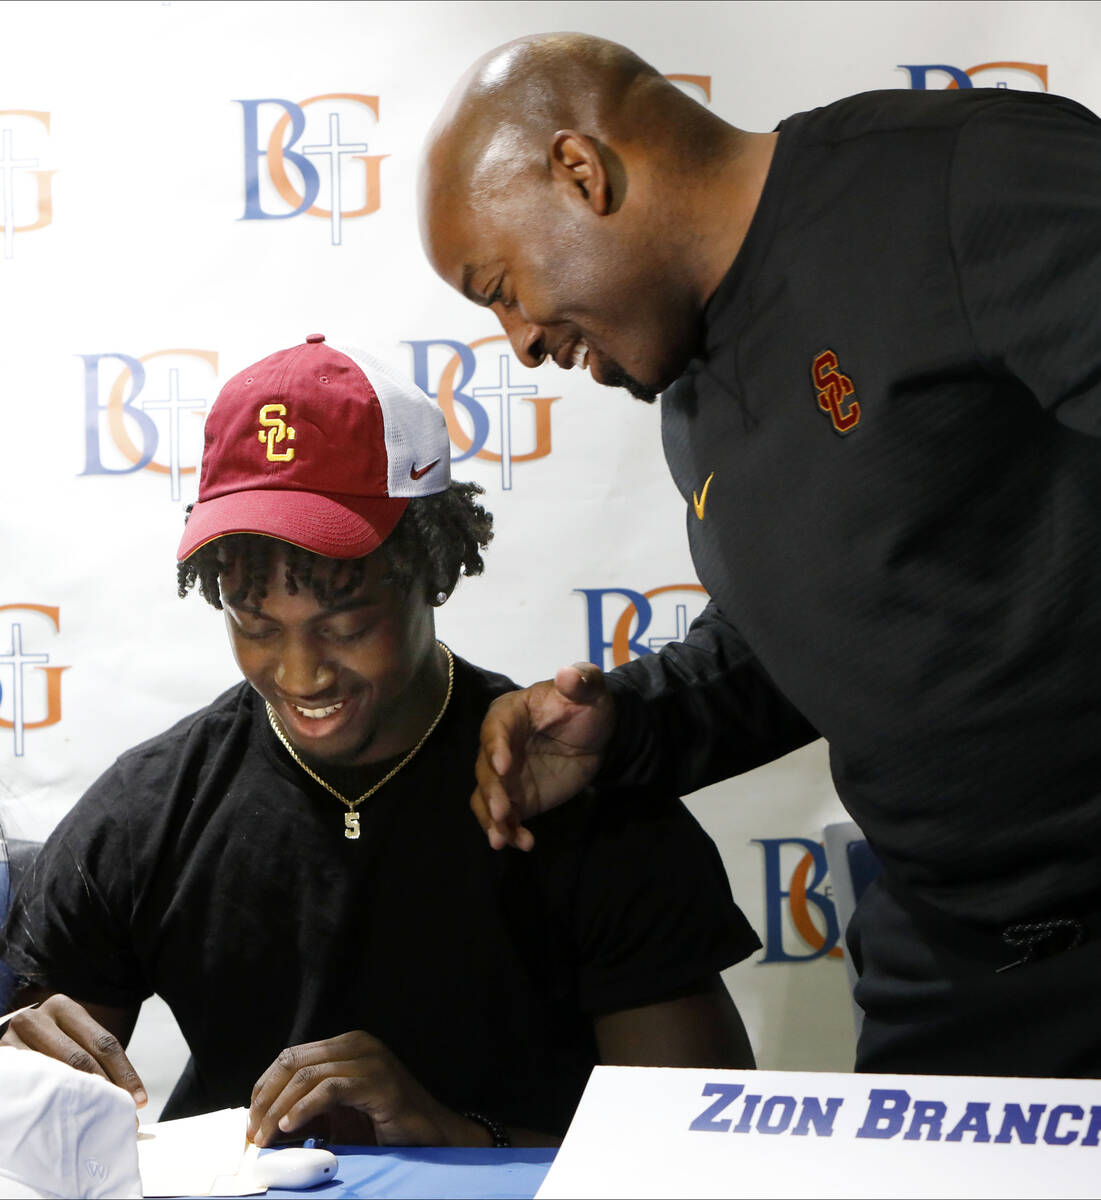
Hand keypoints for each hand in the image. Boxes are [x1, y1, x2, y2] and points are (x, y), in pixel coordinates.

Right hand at [1, 994, 146, 1107]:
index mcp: (64, 1008)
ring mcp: (13, 1038)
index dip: (124, 1072)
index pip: (104, 1042)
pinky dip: (49, 1102)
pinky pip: (30, 1084)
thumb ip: (93, 1057)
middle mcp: (37, 1018)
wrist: (0, 1040)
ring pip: (55, 1073)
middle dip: (105, 1090)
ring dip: (78, 1100)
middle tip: (120, 1117)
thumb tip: (131, 1098)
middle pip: (81, 1058)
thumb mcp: (69, 1038)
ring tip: (94, 1122)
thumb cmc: (44, 1044)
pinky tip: (60, 1117)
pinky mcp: (0, 1059)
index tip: (139, 1100)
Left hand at [247, 1031, 489, 1147]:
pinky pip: (329, 1089)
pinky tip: (289, 1127)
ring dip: (278, 1108)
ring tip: (265, 1136)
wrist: (429, 1134)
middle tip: (252, 1131)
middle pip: (294, 1062)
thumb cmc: (383, 1125)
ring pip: (307, 1075)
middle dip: (266, 1097)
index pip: (292, 1056)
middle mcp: (358, 1044)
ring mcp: (369, 1060)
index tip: (250, 1118)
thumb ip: (308, 1106)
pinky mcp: (378, 1081)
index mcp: (347, 1045)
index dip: (265, 1086)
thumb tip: (264, 1121)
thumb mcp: (338, 1112)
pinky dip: (303, 1109)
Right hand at [472, 662, 614, 850]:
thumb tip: (567, 674)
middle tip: (502, 811)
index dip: (496, 746)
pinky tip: (526, 843)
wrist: (598, 736)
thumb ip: (581, 682)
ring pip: (485, 797)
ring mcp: (505, 775)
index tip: (504, 766)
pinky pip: (505, 818)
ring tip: (502, 840)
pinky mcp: (516, 797)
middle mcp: (499, 745)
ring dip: (491, 819)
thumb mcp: (590, 690)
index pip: (495, 729)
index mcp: (510, 713)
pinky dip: (511, 832)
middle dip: (491, 791)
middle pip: (484, 769)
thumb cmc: (588, 706)